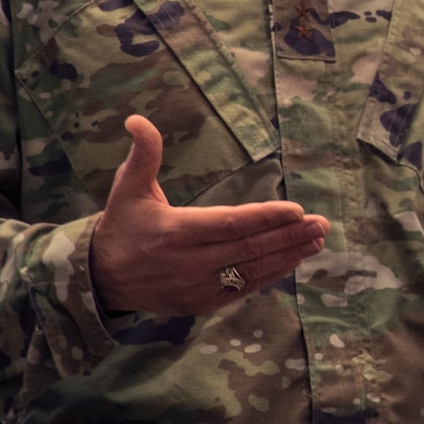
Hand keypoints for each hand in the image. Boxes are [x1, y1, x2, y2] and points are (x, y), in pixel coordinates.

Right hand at [90, 115, 328, 314]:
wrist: (101, 279)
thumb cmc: (122, 226)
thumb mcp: (128, 187)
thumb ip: (144, 154)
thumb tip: (136, 119)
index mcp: (174, 232)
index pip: (229, 224)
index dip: (265, 218)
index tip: (297, 209)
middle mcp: (188, 263)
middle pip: (248, 248)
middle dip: (288, 235)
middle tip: (321, 223)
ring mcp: (197, 287)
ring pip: (251, 271)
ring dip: (288, 255)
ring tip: (317, 240)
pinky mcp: (201, 304)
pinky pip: (243, 289)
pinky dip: (271, 275)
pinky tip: (293, 260)